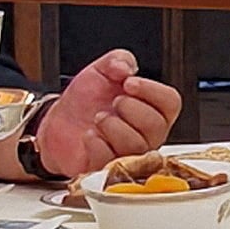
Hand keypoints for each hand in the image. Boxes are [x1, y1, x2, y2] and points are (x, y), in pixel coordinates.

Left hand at [26, 50, 177, 177]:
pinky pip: (110, 160)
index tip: (129, 83)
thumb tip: (125, 67)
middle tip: (113, 101)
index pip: (170, 102)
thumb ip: (119, 60)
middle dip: (131, 109)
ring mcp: (129, 153)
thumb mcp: (102, 70)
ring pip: (136, 145)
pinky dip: (97, 144)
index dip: (151, 91)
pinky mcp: (108, 168)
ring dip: (113, 126)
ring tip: (98, 117)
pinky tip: (89, 135)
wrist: (59, 120)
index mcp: (152, 108)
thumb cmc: (86, 99)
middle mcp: (146, 134)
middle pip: (156, 126)